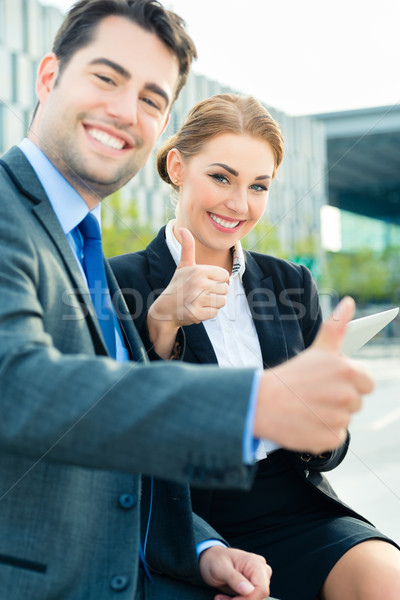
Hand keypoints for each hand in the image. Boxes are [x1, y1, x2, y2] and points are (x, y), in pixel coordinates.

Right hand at [146, 228, 228, 357]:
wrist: (165, 309)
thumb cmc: (178, 285)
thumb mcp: (183, 265)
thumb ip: (188, 248)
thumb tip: (183, 229)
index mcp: (199, 270)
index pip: (225, 275)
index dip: (218, 280)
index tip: (206, 282)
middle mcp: (198, 283)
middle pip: (225, 289)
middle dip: (216, 292)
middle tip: (201, 293)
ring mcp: (197, 299)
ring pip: (222, 301)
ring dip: (213, 303)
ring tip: (200, 301)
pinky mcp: (197, 313)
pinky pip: (215, 313)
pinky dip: (208, 313)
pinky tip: (197, 309)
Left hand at [199, 545, 271, 599]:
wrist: (210, 559)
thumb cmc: (214, 560)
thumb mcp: (220, 568)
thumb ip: (234, 578)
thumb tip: (249, 590)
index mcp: (255, 563)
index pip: (261, 589)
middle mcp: (261, 569)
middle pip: (259, 596)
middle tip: (221, 599)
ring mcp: (259, 577)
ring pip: (255, 599)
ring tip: (222, 598)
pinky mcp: (254, 584)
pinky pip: (250, 598)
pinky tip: (227, 598)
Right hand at [254, 296, 373, 453]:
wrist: (261, 403)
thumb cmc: (290, 375)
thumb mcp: (316, 350)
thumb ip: (337, 327)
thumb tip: (349, 302)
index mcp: (347, 371)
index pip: (366, 382)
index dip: (348, 383)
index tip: (328, 383)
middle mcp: (347, 394)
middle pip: (356, 402)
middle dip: (340, 400)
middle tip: (315, 394)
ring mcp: (339, 418)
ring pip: (345, 419)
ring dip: (330, 416)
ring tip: (308, 408)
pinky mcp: (330, 438)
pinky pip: (336, 436)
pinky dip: (323, 432)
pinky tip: (307, 422)